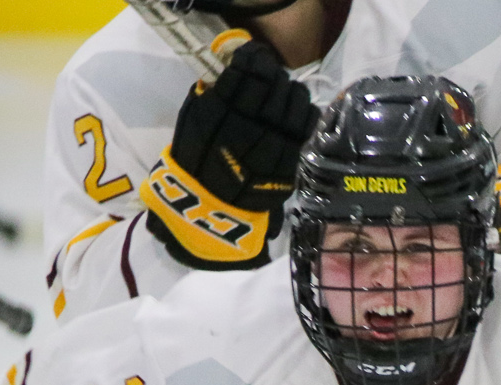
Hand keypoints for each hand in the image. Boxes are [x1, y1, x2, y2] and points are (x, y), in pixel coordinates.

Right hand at [141, 36, 314, 269]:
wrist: (206, 211)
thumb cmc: (196, 165)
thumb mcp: (192, 125)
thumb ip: (212, 95)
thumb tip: (236, 67)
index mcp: (218, 114)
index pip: (246, 73)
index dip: (255, 59)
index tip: (257, 57)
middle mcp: (247, 128)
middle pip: (274, 86)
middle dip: (276, 76)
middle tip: (274, 77)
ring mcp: (271, 148)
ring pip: (295, 105)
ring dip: (294, 92)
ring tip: (288, 93)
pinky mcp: (289, 166)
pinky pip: (306, 130)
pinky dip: (307, 115)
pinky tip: (302, 112)